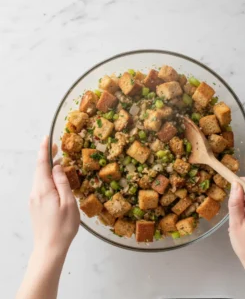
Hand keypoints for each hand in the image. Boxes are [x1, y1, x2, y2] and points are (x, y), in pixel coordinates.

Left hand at [29, 136, 79, 254]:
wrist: (50, 247)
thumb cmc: (63, 226)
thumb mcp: (68, 203)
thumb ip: (62, 182)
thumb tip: (57, 167)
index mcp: (43, 189)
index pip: (42, 164)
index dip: (44, 150)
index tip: (46, 138)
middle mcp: (35, 192)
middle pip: (39, 170)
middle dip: (46, 156)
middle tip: (55, 146)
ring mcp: (34, 199)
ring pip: (40, 178)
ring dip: (48, 167)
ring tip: (58, 161)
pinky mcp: (36, 205)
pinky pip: (41, 186)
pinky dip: (47, 177)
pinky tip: (56, 179)